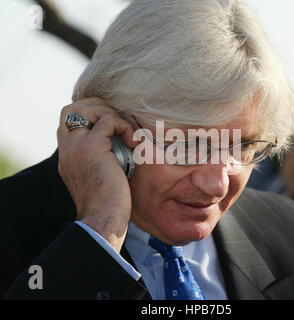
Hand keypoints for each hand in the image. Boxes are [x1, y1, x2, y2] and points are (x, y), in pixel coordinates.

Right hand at [57, 97, 136, 251]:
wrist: (103, 218)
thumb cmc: (107, 200)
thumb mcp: (97, 174)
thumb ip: (97, 156)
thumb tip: (115, 143)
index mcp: (67, 153)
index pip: (68, 118)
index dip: (90, 112)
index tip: (112, 121)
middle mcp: (67, 146)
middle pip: (73, 107)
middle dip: (99, 106)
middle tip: (119, 121)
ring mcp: (76, 145)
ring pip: (88, 108)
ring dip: (112, 114)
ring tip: (127, 132)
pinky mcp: (91, 147)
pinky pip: (107, 121)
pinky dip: (123, 125)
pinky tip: (132, 141)